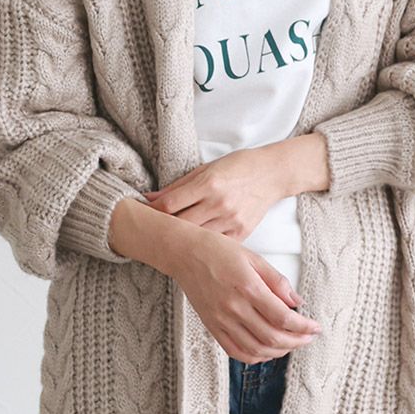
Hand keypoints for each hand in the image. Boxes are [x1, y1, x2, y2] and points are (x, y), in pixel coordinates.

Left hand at [142, 146, 282, 243]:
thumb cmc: (238, 166)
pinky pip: (215, 246)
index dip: (151, 212)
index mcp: (208, 183)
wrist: (273, 174)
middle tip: (148, 232)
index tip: (141, 216)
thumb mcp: (207, 168)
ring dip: (180, 240)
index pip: (170, 204)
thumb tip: (150, 198)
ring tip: (167, 240)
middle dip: (161, 229)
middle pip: (179, 225)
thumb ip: (179, 185)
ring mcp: (231, 221)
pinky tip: (193, 245)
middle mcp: (219, 204)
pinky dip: (202, 246)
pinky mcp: (241, 234)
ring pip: (196, 239)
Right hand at [167, 224, 322, 362]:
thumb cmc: (219, 250)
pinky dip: (255, 356)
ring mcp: (221, 320)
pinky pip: (236, 351)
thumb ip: (276, 281)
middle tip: (308, 338)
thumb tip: (297, 302)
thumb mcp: (253, 257)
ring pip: (256, 349)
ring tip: (291, 344)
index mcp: (248, 287)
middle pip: (272, 337)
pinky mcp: (212, 327)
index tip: (315, 327)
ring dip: (278, 351)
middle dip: (296, 342)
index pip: (283, 317)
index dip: (303, 327)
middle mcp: (234, 308)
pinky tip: (267, 349)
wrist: (184, 253)